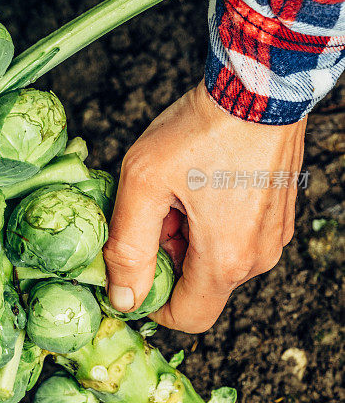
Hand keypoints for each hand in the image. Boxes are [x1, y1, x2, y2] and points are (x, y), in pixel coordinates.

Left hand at [103, 80, 306, 332]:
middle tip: (153, 209)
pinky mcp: (279, 215)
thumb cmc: (202, 129)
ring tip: (176, 190)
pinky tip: (199, 183)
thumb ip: (127, 247)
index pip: (187, 317)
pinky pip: (238, 237)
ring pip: (217, 260)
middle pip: (200, 286)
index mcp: (226, 259)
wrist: (259, 85)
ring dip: (188, 237)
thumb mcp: (144, 183)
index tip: (132, 267)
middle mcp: (258, 257)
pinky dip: (212, 223)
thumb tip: (122, 298)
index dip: (151, 302)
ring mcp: (273, 235)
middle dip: (167, 257)